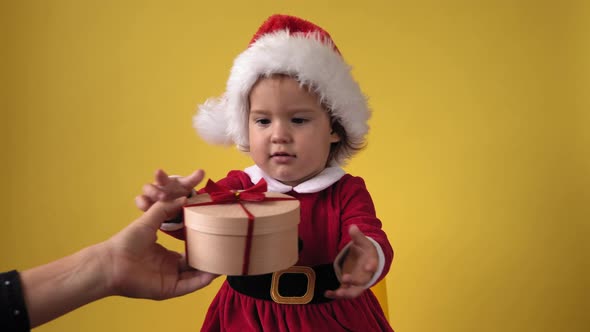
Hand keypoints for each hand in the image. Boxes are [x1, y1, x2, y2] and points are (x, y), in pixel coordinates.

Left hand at [103, 197, 217, 299]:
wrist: (112, 261)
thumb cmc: (127, 241)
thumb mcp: (149, 219)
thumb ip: (166, 209)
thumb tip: (184, 198)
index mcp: (165, 255)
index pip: (188, 253)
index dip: (201, 246)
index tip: (214, 237)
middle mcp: (168, 268)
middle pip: (194, 265)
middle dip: (208, 259)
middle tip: (225, 251)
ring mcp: (169, 279)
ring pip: (194, 276)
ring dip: (209, 270)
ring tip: (224, 262)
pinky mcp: (168, 289)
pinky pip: (188, 286)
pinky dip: (201, 281)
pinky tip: (212, 273)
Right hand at [135, 169, 203, 210]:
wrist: (172, 200)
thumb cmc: (177, 190)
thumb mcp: (186, 185)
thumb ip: (193, 179)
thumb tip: (202, 171)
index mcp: (164, 182)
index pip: (160, 177)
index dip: (159, 174)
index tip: (158, 171)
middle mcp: (154, 188)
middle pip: (149, 187)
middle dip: (154, 191)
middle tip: (162, 196)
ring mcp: (148, 198)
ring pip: (142, 198)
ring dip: (146, 202)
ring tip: (152, 206)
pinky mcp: (146, 207)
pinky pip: (141, 206)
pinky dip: (142, 207)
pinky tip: (146, 210)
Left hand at [325, 225, 377, 299]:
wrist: (367, 261)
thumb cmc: (365, 250)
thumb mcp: (362, 242)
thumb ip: (357, 236)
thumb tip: (352, 227)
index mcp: (371, 262)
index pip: (373, 265)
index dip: (371, 266)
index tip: (368, 267)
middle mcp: (366, 276)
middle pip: (363, 281)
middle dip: (354, 281)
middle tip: (345, 278)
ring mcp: (358, 283)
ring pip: (354, 292)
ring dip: (345, 293)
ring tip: (336, 293)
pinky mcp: (349, 287)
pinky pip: (343, 292)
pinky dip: (335, 294)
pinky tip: (326, 293)